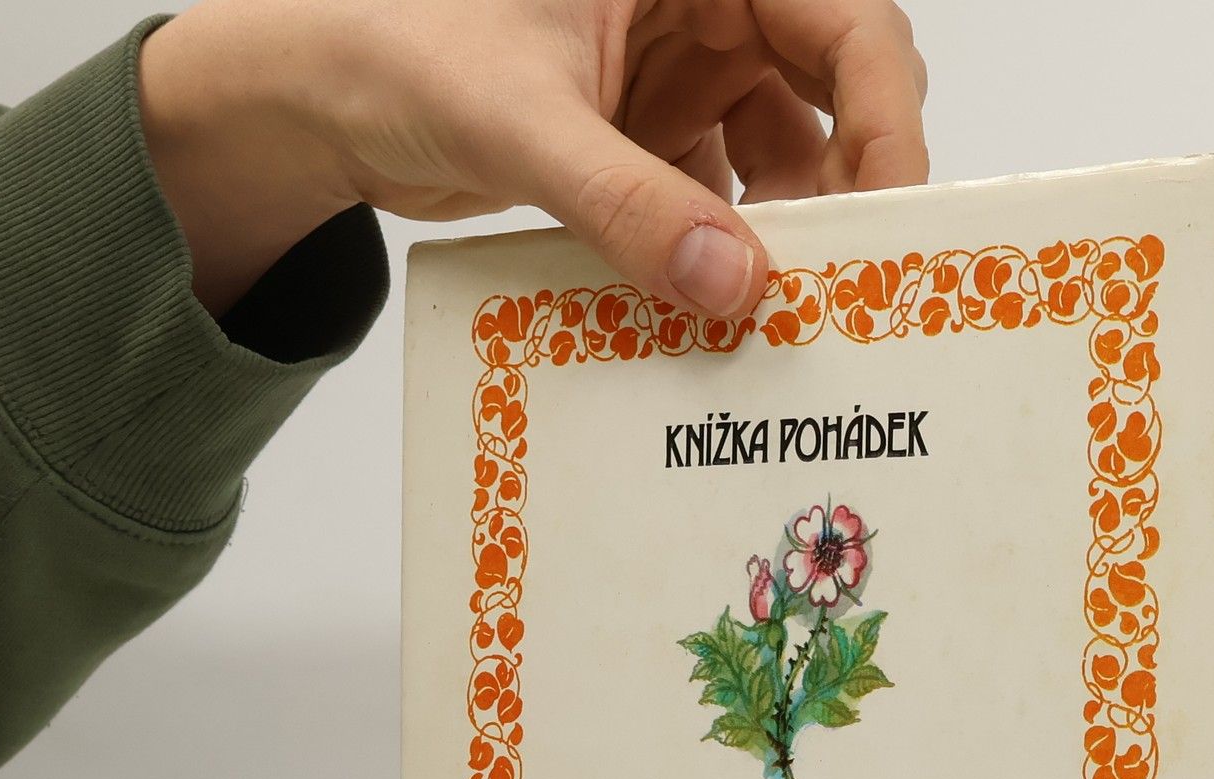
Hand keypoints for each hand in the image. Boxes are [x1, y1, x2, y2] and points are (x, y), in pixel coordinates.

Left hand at [139, 0, 927, 317]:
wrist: (320, 100)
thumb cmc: (393, 49)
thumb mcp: (517, 121)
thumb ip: (627, 202)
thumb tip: (736, 285)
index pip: (843, 17)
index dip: (886, 113)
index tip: (893, 211)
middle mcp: (702, 2)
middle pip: (834, 88)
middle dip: (846, 183)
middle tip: (847, 280)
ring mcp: (681, 72)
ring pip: (786, 154)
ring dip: (786, 232)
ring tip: (779, 312)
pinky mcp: (653, 137)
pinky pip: (724, 200)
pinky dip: (726, 254)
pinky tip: (717, 310)